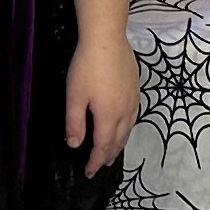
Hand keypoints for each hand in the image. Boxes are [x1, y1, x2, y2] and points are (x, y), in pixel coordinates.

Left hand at [64, 30, 139, 174]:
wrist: (107, 38)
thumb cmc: (87, 66)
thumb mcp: (74, 96)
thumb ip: (74, 123)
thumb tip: (75, 145)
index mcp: (108, 116)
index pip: (102, 146)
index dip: (95, 161)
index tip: (89, 172)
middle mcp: (124, 111)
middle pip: (118, 140)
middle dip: (108, 155)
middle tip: (101, 165)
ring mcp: (133, 99)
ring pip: (128, 129)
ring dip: (119, 143)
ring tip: (113, 151)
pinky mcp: (136, 88)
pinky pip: (133, 116)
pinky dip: (127, 128)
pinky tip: (124, 124)